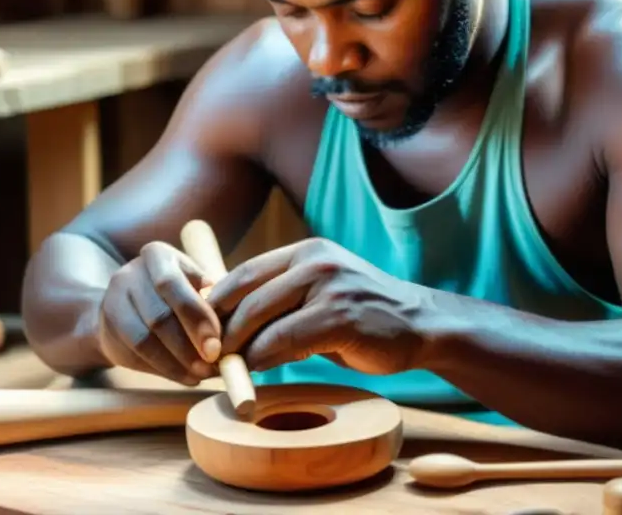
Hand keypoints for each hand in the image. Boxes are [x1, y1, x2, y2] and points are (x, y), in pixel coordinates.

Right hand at [97, 241, 222, 384]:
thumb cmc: (175, 295)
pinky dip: (166, 370)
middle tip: (212, 364)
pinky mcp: (108, 328)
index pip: (173, 284)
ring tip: (202, 374)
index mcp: (158, 255)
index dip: (196, 317)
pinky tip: (187, 377)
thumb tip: (235, 329)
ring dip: (178, 362)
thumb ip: (212, 300)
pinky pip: (137, 355)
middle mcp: (131, 273)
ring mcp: (114, 300)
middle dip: (190, 344)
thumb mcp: (194, 286)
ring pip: (146, 339)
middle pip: (160, 315)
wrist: (126, 306)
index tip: (217, 345)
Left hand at [206, 238, 431, 374]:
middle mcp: (315, 261)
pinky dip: (263, 358)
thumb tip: (229, 321)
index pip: (244, 272)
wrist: (421, 324)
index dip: (215, 302)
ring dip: (238, 346)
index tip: (201, 330)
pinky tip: (257, 371)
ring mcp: (328, 286)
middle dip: (220, 328)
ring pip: (261, 316)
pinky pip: (284, 340)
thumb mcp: (321, 292)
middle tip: (206, 355)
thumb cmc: (365, 316)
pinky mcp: (340, 316)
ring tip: (227, 366)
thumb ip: (283, 298)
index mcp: (307, 251)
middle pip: (245, 292)